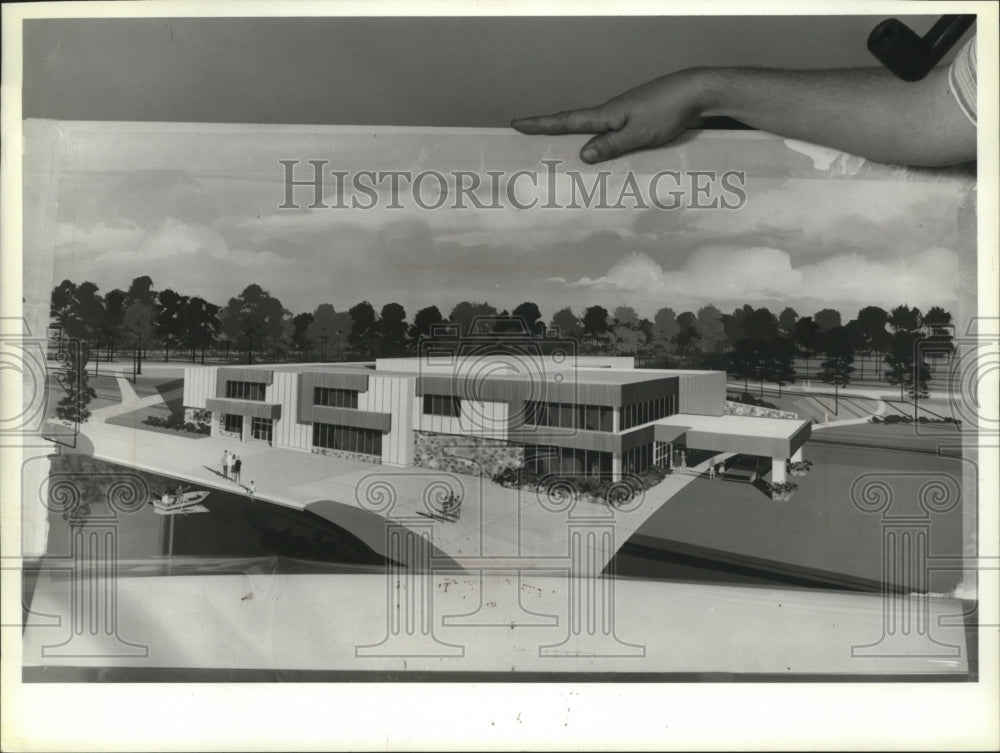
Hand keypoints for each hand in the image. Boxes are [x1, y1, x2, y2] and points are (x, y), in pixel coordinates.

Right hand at [511, 69, 708, 163]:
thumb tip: (582, 155)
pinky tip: (602, 151)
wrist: (697, 91)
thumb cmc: (669, 111)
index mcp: (607, 115)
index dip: (541, 124)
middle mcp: (612, 112)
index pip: (566, 121)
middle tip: (527, 134)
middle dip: (550, 129)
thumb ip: (611, 145)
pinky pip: (610, 131)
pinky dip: (598, 141)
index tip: (517, 123)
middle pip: (574, 123)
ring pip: (592, 128)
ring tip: (558, 148)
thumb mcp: (638, 134)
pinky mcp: (638, 117)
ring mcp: (625, 113)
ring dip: (574, 136)